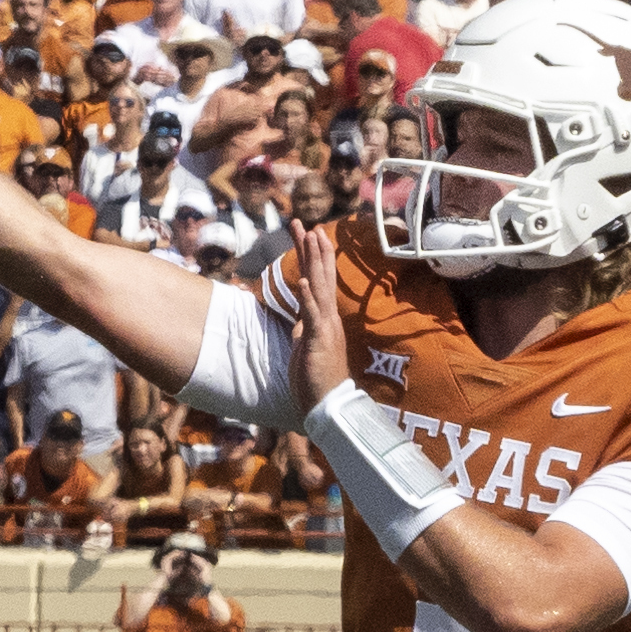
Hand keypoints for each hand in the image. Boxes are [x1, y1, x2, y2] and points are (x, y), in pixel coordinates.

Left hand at [287, 222, 348, 405]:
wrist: (329, 405)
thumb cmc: (318, 379)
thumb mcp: (307, 347)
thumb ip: (306, 329)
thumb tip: (300, 319)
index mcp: (324, 319)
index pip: (319, 281)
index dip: (314, 258)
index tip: (310, 235)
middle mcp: (328, 318)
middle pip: (321, 276)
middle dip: (314, 250)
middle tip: (309, 225)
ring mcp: (325, 328)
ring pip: (320, 288)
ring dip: (315, 262)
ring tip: (312, 237)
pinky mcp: (318, 341)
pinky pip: (312, 316)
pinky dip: (308, 297)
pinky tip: (304, 280)